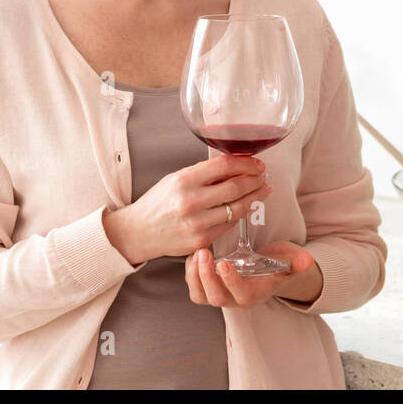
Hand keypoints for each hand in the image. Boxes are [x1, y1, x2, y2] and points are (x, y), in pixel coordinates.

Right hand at [104, 154, 271, 264]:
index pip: (223, 166)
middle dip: (255, 180)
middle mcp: (191, 201)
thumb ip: (203, 173)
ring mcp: (197, 223)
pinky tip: (246, 206)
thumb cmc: (158, 203)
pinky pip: (229, 224)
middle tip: (263, 176)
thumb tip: (234, 166)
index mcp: (184, 180)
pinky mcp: (202, 240)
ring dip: (255, 197)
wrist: (139, 232)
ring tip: (262, 190)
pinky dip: (241, 213)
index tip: (255, 162)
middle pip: (235, 187)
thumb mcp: (176, 179)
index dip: (245, 163)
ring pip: (237, 208)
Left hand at [185, 242, 319, 309]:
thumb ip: (298, 261)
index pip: (241, 294)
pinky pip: (194, 287)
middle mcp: (235, 299)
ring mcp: (220, 295)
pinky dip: (190, 273)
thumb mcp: (290, 259)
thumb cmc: (278, 263)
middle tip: (204, 253)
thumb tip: (306, 261)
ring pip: (201, 296)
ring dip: (195, 276)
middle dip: (207, 277)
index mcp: (255, 294)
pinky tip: (194, 254)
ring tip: (196, 253)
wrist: (267, 268)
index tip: (225, 263)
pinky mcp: (208, 288)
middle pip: (216, 298)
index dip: (231, 282)